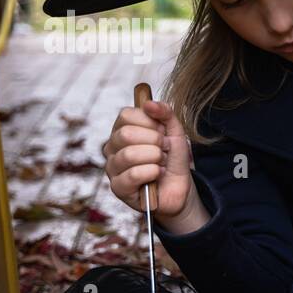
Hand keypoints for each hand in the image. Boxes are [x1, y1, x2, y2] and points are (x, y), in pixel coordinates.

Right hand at [103, 99, 194, 218]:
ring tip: (162, 163)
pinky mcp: (118, 187)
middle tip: (164, 150)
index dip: (150, 123)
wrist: (179, 188)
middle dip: (155, 142)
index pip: (126, 115)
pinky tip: (158, 175)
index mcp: (122, 130)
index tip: (162, 133)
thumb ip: (166, 114)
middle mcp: (112, 147)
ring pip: (129, 155)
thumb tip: (149, 104)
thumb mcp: (175, 133)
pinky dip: (153, 173)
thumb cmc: (172, 159)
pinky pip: (132, 175)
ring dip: (155, 159)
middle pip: (126, 134)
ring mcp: (112, 167)